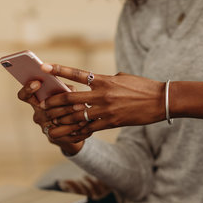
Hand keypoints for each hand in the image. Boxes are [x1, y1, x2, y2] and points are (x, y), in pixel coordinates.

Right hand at [17, 80, 89, 154]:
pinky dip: (77, 128)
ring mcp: (45, 128)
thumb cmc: (66, 105)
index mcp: (36, 102)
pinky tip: (87, 123)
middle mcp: (38, 115)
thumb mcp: (64, 95)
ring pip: (57, 122)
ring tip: (84, 110)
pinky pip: (66, 134)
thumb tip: (72, 90)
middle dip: (64, 105)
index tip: (38, 82)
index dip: (28, 89)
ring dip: (72, 116)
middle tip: (79, 102)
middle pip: (46, 110)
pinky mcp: (55, 138)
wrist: (69, 131)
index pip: (24, 96)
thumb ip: (65, 90)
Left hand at [39, 64, 165, 132]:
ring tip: (50, 123)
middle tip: (42, 105)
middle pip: (71, 98)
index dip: (59, 70)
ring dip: (61, 120)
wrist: (160, 100)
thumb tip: (96, 80)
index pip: (77, 74)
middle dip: (54, 102)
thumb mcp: (123, 77)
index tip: (44, 67)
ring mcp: (105, 109)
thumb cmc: (143, 86)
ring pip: (77, 116)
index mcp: (104, 79)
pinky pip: (90, 128)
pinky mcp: (111, 122)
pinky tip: (68, 135)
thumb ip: (107, 79)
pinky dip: (78, 132)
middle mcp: (102, 94)